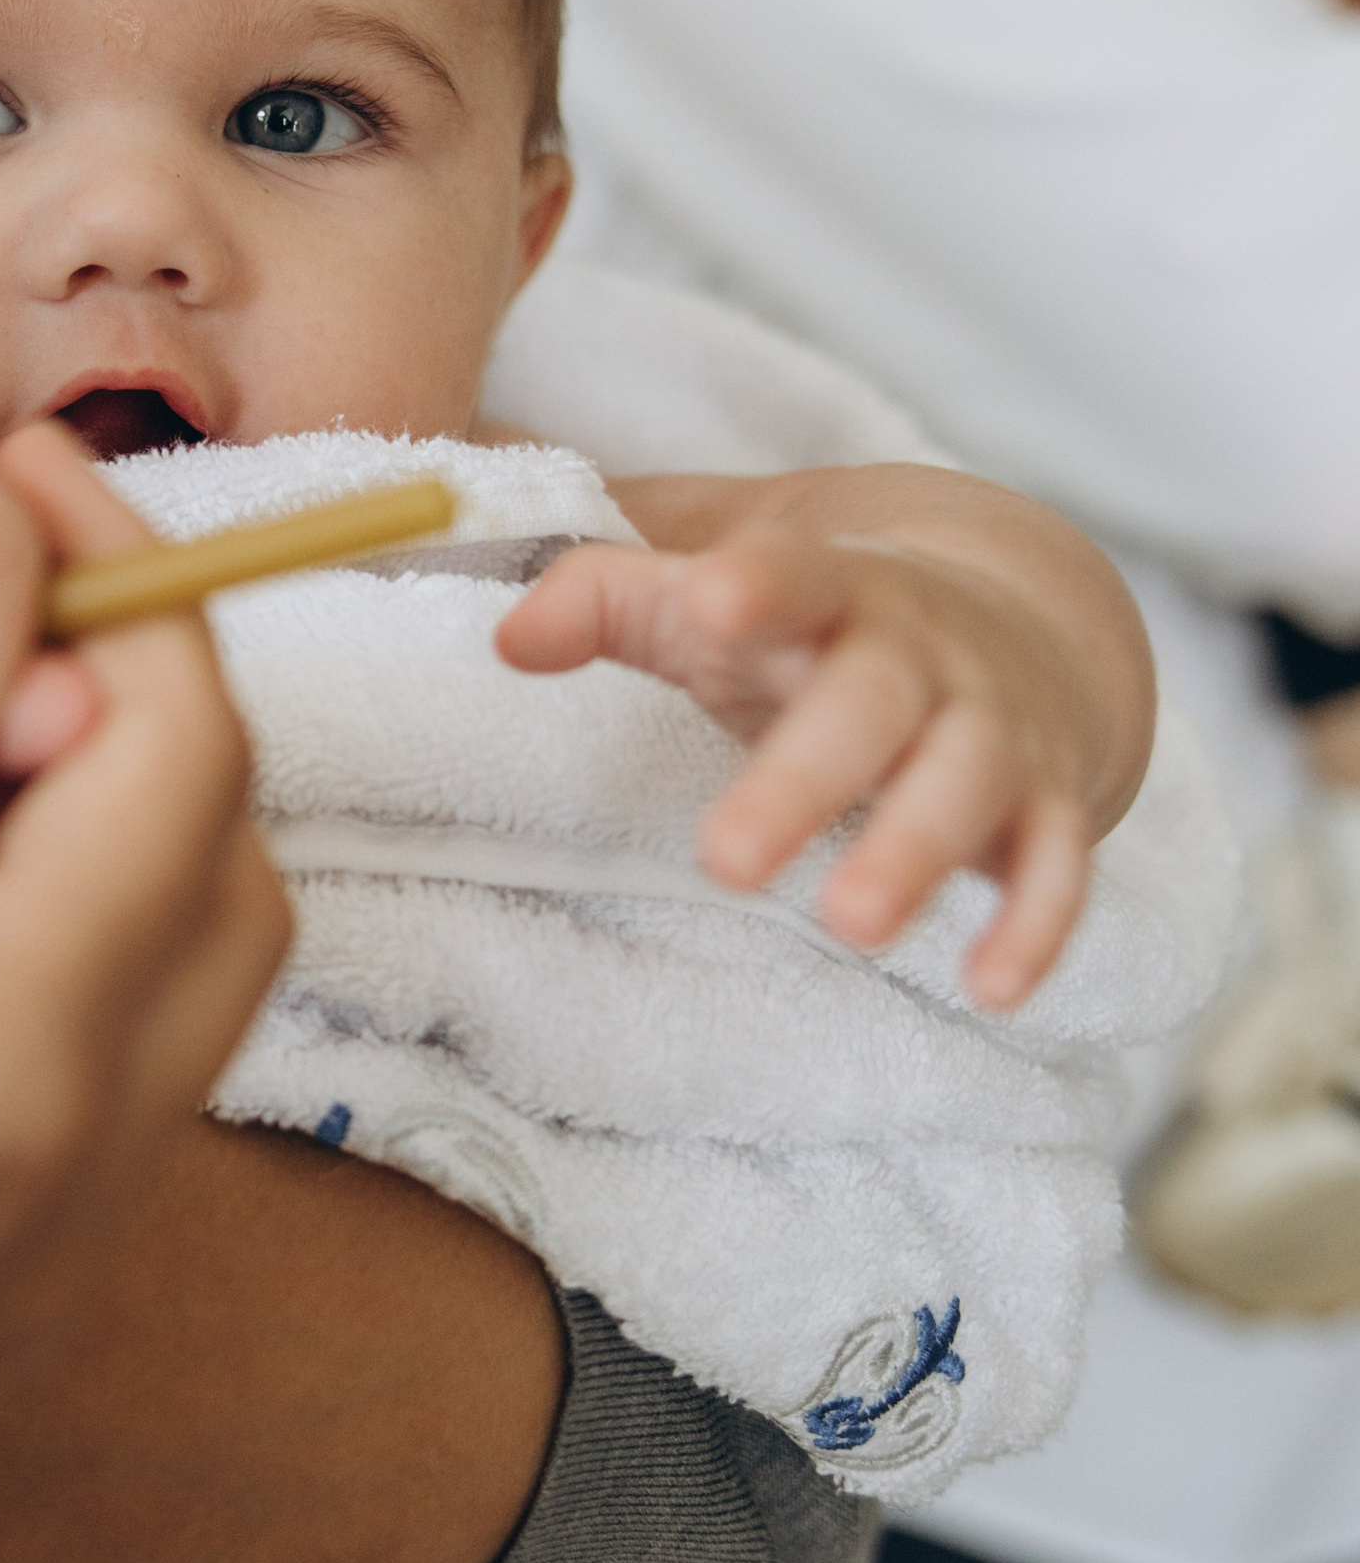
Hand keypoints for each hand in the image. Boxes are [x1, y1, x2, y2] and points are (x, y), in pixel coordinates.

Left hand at [500, 533, 1109, 1007]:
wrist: (1015, 609)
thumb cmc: (816, 619)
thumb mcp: (718, 592)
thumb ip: (610, 599)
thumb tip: (506, 638)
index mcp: (833, 589)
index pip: (796, 572)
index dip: (757, 583)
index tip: (707, 600)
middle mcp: (923, 655)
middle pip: (872, 704)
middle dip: (805, 777)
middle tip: (726, 861)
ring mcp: (994, 729)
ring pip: (966, 785)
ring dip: (915, 853)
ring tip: (852, 927)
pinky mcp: (1046, 805)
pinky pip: (1057, 867)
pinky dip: (1033, 926)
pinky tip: (991, 990)